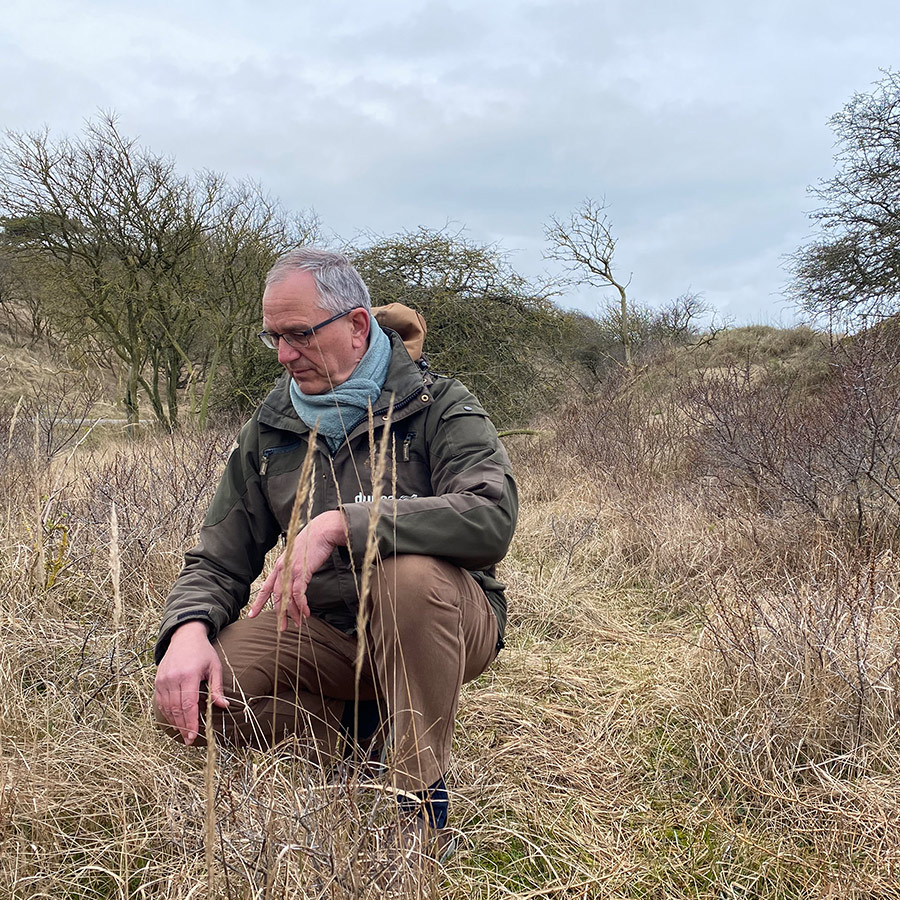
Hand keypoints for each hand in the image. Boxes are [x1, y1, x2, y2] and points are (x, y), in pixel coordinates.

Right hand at [154, 620, 228, 744]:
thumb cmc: (203, 652)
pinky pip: (160, 701)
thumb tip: (224, 706)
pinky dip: (166, 713)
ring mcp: (163, 680)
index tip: (194, 736)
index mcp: (189, 675)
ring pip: (167, 708)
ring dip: (174, 722)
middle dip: (183, 727)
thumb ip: (217, 688)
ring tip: (183, 733)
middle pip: (176, 709)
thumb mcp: (215, 667)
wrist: (184, 636)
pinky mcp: (157, 681)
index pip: (188, 704)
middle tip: (190, 740)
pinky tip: (174, 721)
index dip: (190, 722)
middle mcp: (173, 678)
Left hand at [249, 510, 346, 629]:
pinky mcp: (301, 572)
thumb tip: (297, 579)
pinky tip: (306, 613)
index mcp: (280, 565)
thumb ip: (295, 567)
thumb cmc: (314, 542)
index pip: (266, 587)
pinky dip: (302, 605)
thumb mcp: (299, 556)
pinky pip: (298, 594)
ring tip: (297, 624)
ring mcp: (290, 570)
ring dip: (292, 613)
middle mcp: (282, 568)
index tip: (252, 614)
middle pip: (275, 596)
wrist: (323, 531)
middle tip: (281, 628)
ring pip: (286, 597)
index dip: (259, 602)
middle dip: (279, 613)